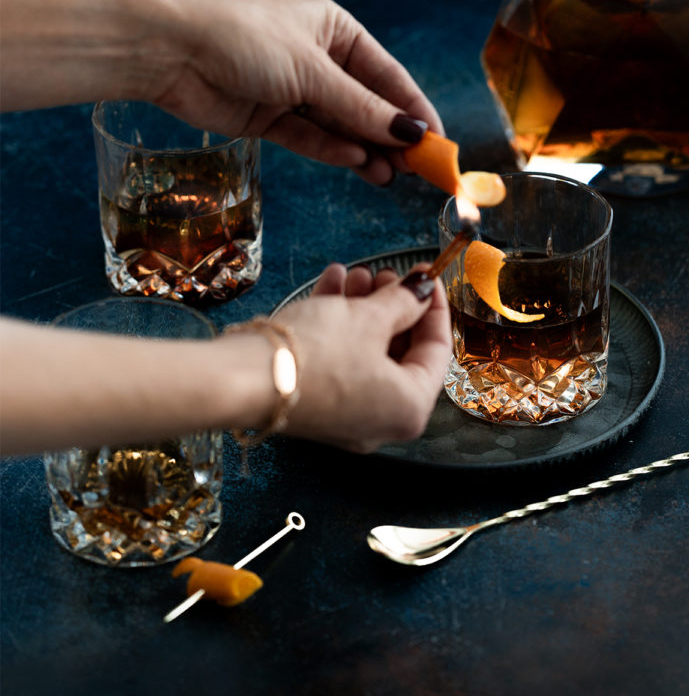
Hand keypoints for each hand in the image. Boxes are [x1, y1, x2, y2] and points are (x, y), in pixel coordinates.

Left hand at [155, 0, 443, 184]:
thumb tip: (412, 133)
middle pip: (366, 104)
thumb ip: (361, 108)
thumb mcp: (311, 72)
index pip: (387, 75)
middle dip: (392, 136)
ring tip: (391, 176)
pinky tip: (358, 164)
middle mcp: (317, 59)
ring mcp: (292, 89)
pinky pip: (310, 136)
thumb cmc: (242, 39)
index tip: (439, 142)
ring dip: (365, 149)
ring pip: (339, 125)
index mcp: (335, 30)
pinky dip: (333, 150)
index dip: (415, 109)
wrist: (169, 51)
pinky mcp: (268, 117)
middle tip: (420, 171)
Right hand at [277, 263, 450, 451]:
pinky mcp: (315, 403)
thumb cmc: (313, 355)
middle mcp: (382, 421)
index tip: (427, 275)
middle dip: (392, 304)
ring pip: (367, 352)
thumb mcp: (368, 317)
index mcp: (409, 408)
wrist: (242, 379)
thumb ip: (403, 302)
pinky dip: (339, 324)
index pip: (438, 350)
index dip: (433, 305)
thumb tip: (421, 291)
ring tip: (354, 274)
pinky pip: (340, 360)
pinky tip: (331, 285)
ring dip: (363, 307)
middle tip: (387, 274)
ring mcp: (346, 415)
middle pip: (400, 351)